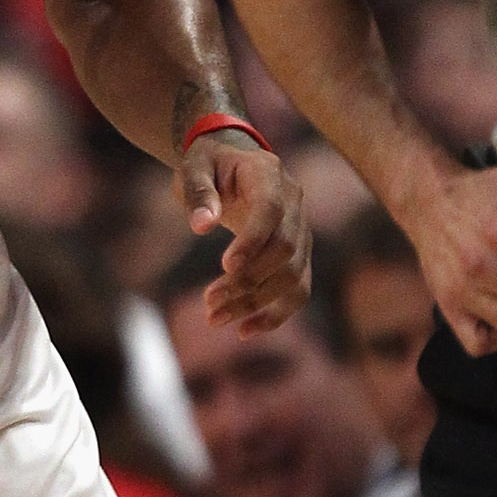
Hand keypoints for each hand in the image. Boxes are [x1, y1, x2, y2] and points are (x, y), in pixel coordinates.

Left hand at [179, 129, 310, 334]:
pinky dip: (276, 314)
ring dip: (256, 303)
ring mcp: (302, 230)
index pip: (271, 210)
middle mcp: (295, 203)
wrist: (231, 165)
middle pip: (285, 249)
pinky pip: (298, 290)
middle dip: (248, 281)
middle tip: (208, 302)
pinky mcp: (299, 255)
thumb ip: (197, 192)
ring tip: (214, 319)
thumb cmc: (208, 165)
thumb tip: (202, 226)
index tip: (225, 267)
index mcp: (269, 175)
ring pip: (293, 275)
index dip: (253, 240)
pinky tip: (244, 331)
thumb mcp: (193, 167)